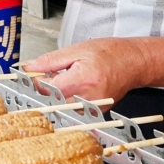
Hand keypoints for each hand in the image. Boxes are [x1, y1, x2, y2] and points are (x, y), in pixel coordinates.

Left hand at [21, 38, 146, 103]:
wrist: (133, 62)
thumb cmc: (110, 53)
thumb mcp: (76, 50)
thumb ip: (50, 60)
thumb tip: (29, 67)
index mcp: (83, 79)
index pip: (48, 89)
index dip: (36, 82)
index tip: (32, 75)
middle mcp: (89, 98)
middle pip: (53, 102)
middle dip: (45, 90)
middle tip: (47, 77)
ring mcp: (93, 109)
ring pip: (61, 108)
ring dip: (56, 97)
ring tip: (64, 81)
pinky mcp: (95, 114)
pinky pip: (73, 111)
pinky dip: (67, 101)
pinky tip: (73, 89)